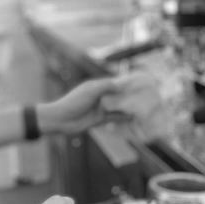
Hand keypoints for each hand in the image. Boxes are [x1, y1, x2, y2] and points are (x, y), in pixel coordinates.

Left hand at [37, 72, 159, 135]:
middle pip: (117, 95)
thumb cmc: (73, 102)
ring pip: (117, 107)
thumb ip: (107, 87)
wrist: (60, 120)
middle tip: (143, 95)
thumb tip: (122, 84)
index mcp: (97, 87)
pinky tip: (132, 117)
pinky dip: (122, 118)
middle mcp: (100, 97)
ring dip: (127, 107)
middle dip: (128, 96)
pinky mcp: (100, 120)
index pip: (115, 83)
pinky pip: (114, 118)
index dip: (125, 83)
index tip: (138, 82)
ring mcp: (100, 108)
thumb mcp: (91, 91)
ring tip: (141, 107)